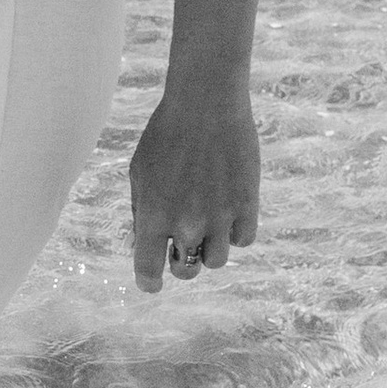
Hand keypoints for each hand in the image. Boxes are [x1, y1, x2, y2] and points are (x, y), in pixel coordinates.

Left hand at [128, 80, 260, 294]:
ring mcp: (219, 217)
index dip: (149, 282)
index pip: (148, 270)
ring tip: (208, 225)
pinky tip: (229, 212)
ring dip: (210, 248)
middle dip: (182, 264)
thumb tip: (144, 240)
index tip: (153, 283)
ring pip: (218, 260)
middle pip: (187, 270)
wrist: (206, 105)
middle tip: (183, 248)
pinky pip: (243, 239)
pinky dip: (235, 232)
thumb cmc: (165, 135)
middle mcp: (186, 224)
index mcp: (152, 217)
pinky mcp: (247, 205)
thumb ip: (141, 211)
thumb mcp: (139, 173)